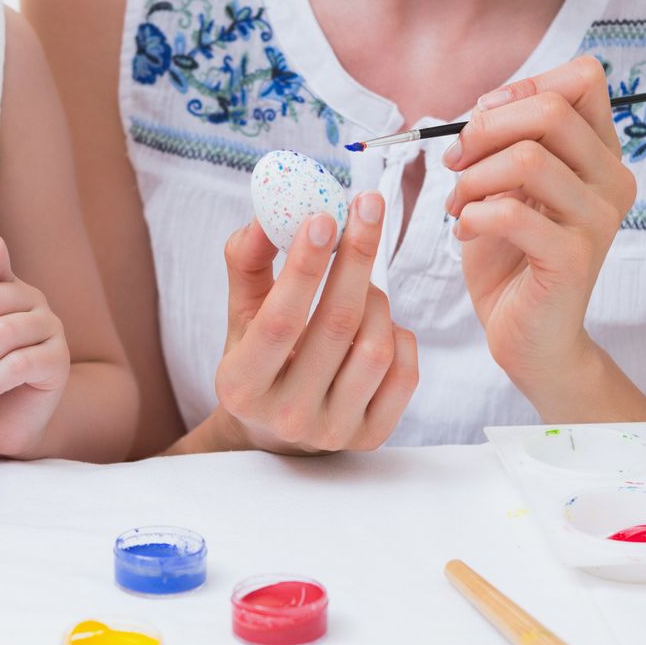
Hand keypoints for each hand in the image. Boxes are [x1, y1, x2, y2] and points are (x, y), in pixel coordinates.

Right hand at [211, 193, 417, 453]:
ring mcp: (331, 431)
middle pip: (336, 326)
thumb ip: (246, 262)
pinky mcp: (369, 438)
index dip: (304, 267)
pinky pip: (404, 374)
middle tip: (368, 206)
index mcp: (241, 385)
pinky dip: (399, 336)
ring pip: (376, 348)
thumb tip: (267, 214)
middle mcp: (285, 415)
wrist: (275, 428)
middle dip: (357, 258)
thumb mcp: (241, 313)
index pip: (279, 322)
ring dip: (378, 300)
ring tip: (364, 286)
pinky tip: (379, 326)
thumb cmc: (260, 357)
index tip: (324, 217)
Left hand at [444, 55, 636, 393]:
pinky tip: (465, 231)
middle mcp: (610, 181)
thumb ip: (504, 147)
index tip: (479, 126)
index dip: (521, 90)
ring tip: (457, 207)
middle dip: (484, 131)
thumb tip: (483, 109)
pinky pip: (512, 213)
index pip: (582, 80)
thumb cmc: (511, 263)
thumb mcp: (504, 193)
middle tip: (455, 165)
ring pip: (526, 158)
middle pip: (551, 110)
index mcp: (600, 156)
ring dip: (472, 178)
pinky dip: (473, 215)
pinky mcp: (572, 258)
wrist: (527, 337)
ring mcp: (597, 219)